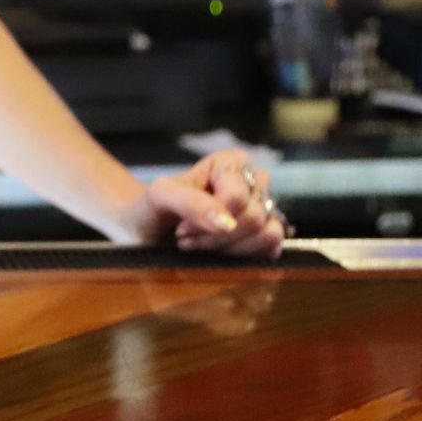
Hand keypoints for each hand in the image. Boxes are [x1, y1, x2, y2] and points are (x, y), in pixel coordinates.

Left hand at [125, 149, 287, 259]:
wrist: (148, 230)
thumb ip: (189, 202)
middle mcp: (252, 182)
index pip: (237, 197)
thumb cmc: (152, 207)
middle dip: (215, 237)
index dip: (209, 217)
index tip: (181, 225)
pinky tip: (217, 253)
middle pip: (253, 218)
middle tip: (186, 238)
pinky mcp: (265, 237)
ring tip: (200, 245)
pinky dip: (243, 257)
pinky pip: (273, 250)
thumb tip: (227, 223)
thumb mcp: (159, 196)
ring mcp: (263, 209)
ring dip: (229, 249)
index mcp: (230, 163)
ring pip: (269, 234)